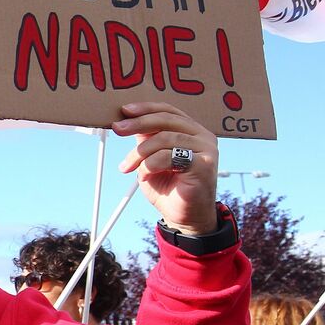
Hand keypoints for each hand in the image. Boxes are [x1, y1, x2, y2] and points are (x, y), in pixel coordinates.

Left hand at [112, 102, 218, 233]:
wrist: (184, 217)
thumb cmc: (169, 187)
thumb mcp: (152, 157)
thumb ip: (147, 139)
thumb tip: (127, 120)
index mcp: (192, 130)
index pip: (168, 110)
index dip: (146, 108)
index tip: (124, 111)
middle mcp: (203, 136)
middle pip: (166, 120)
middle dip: (137, 124)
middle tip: (117, 129)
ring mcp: (206, 149)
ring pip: (164, 139)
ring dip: (139, 153)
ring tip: (128, 167)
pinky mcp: (204, 164)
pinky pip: (169, 157)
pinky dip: (149, 165)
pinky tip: (144, 176)